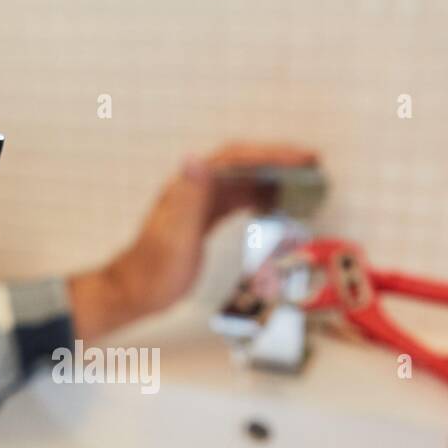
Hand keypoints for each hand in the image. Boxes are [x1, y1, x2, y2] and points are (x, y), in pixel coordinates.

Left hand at [69, 143, 318, 338]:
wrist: (134, 293)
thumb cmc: (154, 270)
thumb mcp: (174, 235)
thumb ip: (187, 197)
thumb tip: (194, 159)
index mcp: (190, 187)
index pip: (236, 159)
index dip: (270, 154)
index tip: (301, 158)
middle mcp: (194, 189)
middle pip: (242, 165)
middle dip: (277, 162)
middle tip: (312, 165)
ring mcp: (198, 204)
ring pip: (241, 181)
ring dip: (271, 178)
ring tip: (303, 182)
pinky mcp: (201, 221)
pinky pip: (235, 200)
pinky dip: (258, 198)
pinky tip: (274, 205)